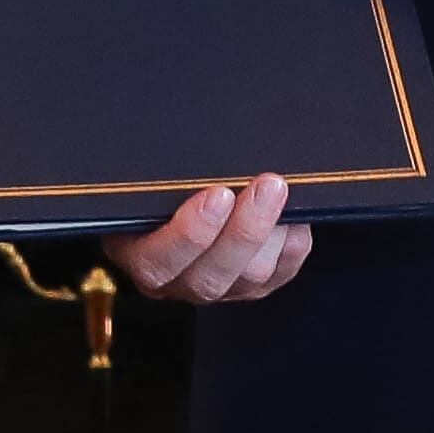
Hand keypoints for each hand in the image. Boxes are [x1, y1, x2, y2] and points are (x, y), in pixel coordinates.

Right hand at [110, 172, 312, 306]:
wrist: (181, 194)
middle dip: (244, 230)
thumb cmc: (158, 182)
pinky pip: (279, 275)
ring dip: (272, 234)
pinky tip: (295, 215)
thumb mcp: (145, 178)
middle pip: (210, 277)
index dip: (189, 234)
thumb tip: (189, 144)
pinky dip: (292, 245)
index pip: (157, 261)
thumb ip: (158, 175)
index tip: (217, 195)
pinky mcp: (253, 286)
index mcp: (139, 254)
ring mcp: (218, 288)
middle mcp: (177, 281)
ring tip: (280, 191)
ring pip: (248, 278)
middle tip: (266, 186)